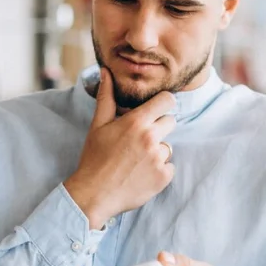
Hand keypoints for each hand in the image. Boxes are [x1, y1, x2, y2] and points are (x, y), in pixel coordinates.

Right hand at [64, 67, 175, 228]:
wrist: (94, 194)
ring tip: (135, 160)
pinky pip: (169, 167)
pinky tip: (140, 174)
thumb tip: (106, 72)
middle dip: (158, 127)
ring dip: (157, 151)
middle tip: (138, 140)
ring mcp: (159, 158)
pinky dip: (158, 171)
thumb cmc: (94, 158)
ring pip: (168, 146)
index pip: (167, 100)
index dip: (163, 103)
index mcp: (136, 122)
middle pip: (170, 121)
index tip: (156, 110)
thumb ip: (106, 97)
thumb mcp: (98, 125)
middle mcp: (151, 137)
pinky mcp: (164, 177)